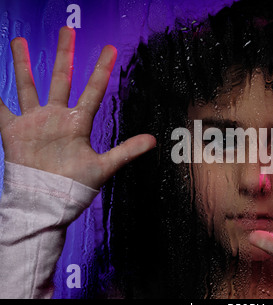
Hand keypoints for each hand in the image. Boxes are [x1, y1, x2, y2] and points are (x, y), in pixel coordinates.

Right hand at [0, 26, 155, 189]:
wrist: (48, 201)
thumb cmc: (76, 186)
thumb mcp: (104, 166)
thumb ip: (127, 151)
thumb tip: (154, 140)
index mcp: (79, 122)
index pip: (93, 90)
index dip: (102, 70)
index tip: (111, 50)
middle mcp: (57, 116)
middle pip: (60, 78)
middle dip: (64, 54)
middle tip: (67, 30)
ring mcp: (34, 121)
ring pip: (27, 85)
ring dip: (23, 63)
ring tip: (18, 40)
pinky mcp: (13, 130)